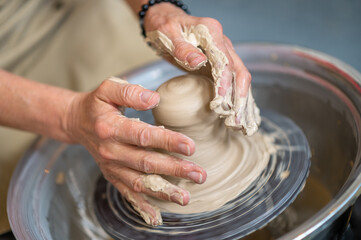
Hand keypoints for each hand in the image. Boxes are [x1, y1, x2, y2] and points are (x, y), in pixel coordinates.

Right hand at [64, 77, 206, 224]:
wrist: (78, 122)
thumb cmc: (98, 104)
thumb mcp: (108, 88)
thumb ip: (130, 92)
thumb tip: (154, 100)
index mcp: (110, 127)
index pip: (143, 136)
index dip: (168, 142)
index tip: (190, 146)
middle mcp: (110, 150)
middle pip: (146, 162)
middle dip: (174, 169)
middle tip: (199, 174)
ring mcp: (111, 166)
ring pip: (140, 182)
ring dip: (164, 190)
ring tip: (186, 197)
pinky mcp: (112, 175)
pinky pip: (128, 192)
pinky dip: (142, 204)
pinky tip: (158, 214)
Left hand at [143, 3, 257, 133]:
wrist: (165, 20)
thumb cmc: (165, 26)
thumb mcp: (168, 33)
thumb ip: (182, 48)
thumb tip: (199, 62)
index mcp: (212, 33)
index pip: (225, 61)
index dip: (225, 83)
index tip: (220, 103)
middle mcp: (223, 44)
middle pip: (239, 73)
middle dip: (240, 98)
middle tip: (236, 121)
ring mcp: (223, 54)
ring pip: (240, 80)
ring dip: (242, 102)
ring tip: (241, 125)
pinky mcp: (219, 65)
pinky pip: (233, 83)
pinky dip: (237, 99)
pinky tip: (240, 115)